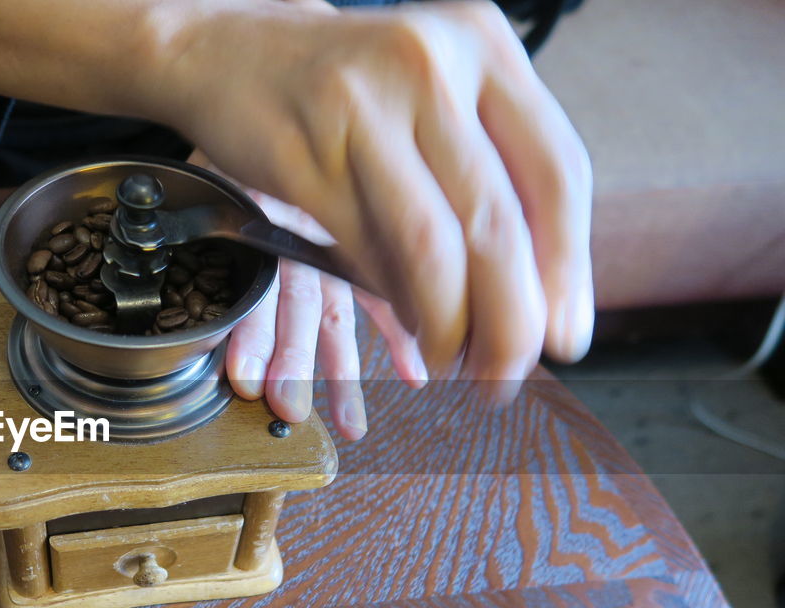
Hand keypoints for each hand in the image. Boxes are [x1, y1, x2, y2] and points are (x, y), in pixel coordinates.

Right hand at [157, 0, 593, 399]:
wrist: (227, 48)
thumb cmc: (344, 86)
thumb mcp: (433, 95)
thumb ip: (489, 169)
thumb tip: (543, 296)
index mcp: (480, 45)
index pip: (556, 173)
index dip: (569, 270)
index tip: (565, 336)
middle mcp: (427, 67)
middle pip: (497, 222)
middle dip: (511, 321)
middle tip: (508, 372)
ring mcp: (359, 109)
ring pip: (430, 247)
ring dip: (450, 326)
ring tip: (456, 362)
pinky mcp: (299, 155)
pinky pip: (362, 251)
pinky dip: (392, 304)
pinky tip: (408, 326)